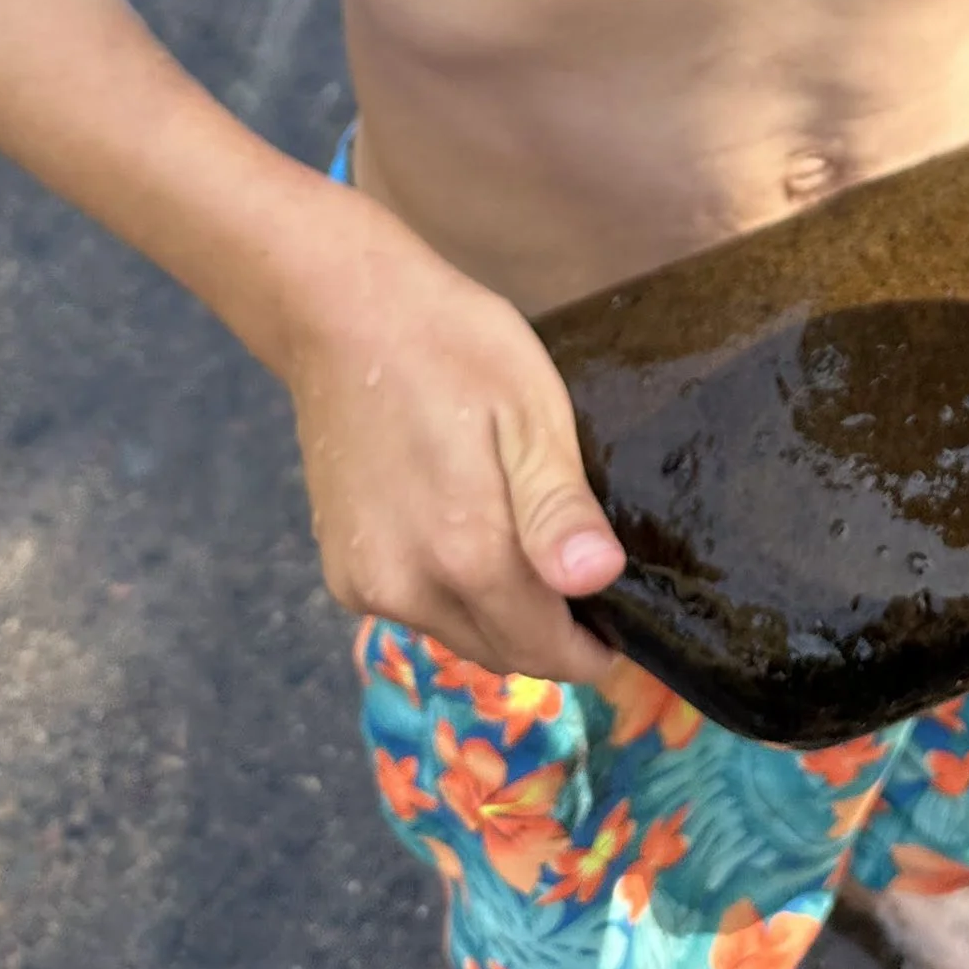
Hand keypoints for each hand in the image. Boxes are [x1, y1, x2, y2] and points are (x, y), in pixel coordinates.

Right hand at [281, 199, 625, 683]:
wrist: (344, 316)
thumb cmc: (454, 348)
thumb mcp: (529, 409)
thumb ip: (558, 506)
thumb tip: (598, 581)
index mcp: (465, 553)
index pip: (545, 648)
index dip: (594, 650)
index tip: (627, 632)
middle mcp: (407, 590)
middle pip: (501, 651)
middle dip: (552, 640)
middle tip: (593, 598)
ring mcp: (365, 584)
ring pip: (459, 635)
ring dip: (504, 622)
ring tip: (540, 568)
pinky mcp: (341, 570)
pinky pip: (417, 611)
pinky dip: (456, 601)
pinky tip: (474, 547)